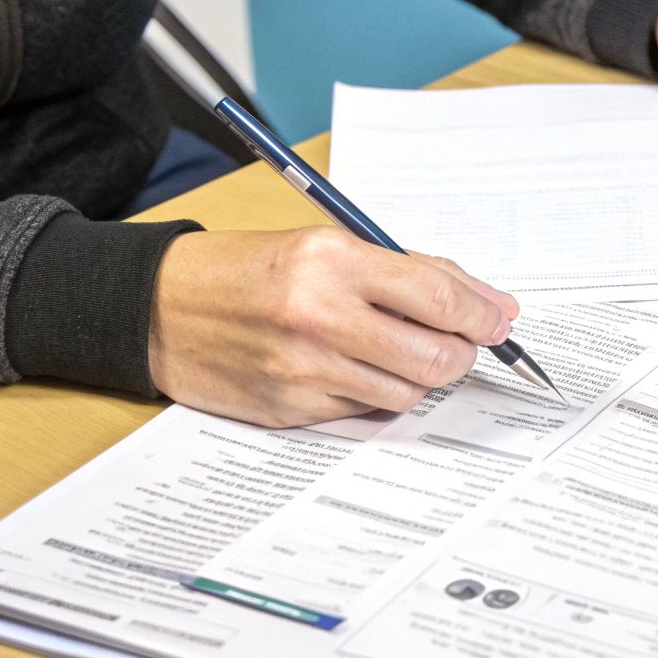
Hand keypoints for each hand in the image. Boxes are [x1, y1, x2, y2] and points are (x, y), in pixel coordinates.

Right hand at [148, 227, 519, 427]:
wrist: (158, 308)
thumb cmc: (251, 270)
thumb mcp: (327, 246)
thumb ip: (412, 272)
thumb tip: (492, 305)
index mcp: (333, 260)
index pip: (438, 296)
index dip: (481, 315)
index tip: (498, 322)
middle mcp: (319, 315)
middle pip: (436, 356)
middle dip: (460, 354)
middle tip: (455, 343)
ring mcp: (303, 369)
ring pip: (408, 391)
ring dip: (417, 376)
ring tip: (392, 350)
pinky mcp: (289, 410)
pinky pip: (364, 411)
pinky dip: (372, 393)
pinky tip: (348, 368)